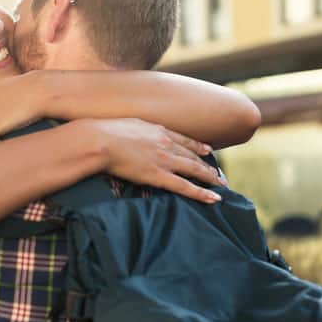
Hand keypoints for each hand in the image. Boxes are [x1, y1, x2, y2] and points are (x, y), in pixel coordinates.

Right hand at [92, 118, 222, 203]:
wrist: (99, 140)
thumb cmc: (105, 132)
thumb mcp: (127, 124)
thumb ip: (138, 129)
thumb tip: (137, 132)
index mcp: (158, 130)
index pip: (184, 140)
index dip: (198, 147)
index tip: (207, 150)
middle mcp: (166, 143)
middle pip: (193, 156)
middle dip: (208, 166)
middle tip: (219, 175)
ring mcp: (164, 159)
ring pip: (194, 170)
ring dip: (210, 178)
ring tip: (221, 185)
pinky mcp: (158, 175)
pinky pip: (185, 186)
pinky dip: (202, 193)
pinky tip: (213, 198)